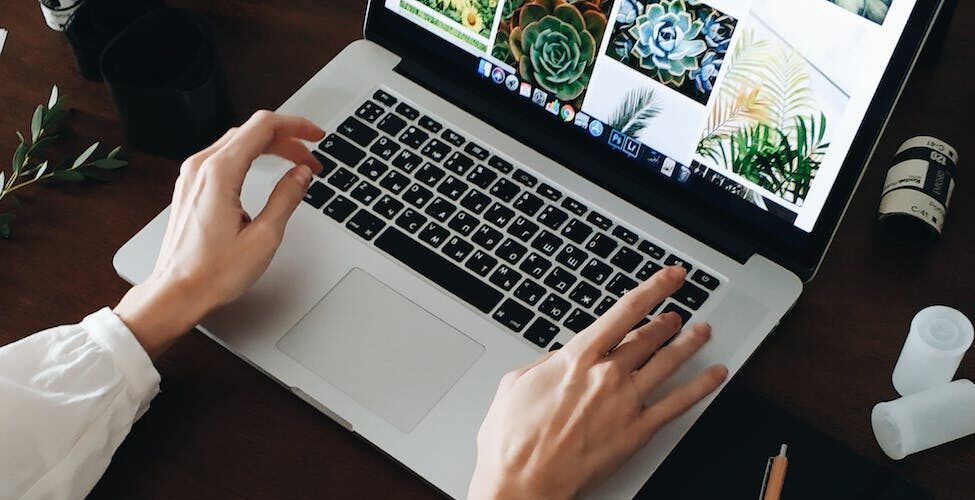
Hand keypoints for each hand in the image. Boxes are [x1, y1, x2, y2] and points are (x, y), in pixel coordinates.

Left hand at [114, 111, 324, 357]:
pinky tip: (264, 170)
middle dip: (287, 139)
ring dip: (269, 147)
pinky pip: (223, 156)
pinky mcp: (190, 186)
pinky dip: (250, 156)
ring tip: (294, 163)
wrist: (176, 292)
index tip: (316, 137)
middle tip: (312, 161)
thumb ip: (286, 197)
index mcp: (220, 173)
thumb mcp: (264, 236)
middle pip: (251, 131)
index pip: (263, 127)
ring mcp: (192, 175)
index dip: (296, 126)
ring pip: (237, 141)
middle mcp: (201, 167)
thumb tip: (301, 174)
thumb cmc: (213, 273)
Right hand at [468, 266, 727, 499]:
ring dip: (688, 344)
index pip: (625, 311)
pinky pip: (679, 403)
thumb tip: (561, 357)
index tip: (670, 278)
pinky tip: (715, 375)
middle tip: (677, 313)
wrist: (523, 481)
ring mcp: (626, 403)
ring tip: (701, 332)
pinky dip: (702, 386)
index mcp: (577, 357)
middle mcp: (607, 375)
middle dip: (667, 320)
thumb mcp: (516, 383)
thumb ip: (545, 363)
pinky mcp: (638, 432)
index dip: (654, 288)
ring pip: (669, 363)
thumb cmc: (512, 439)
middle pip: (649, 336)